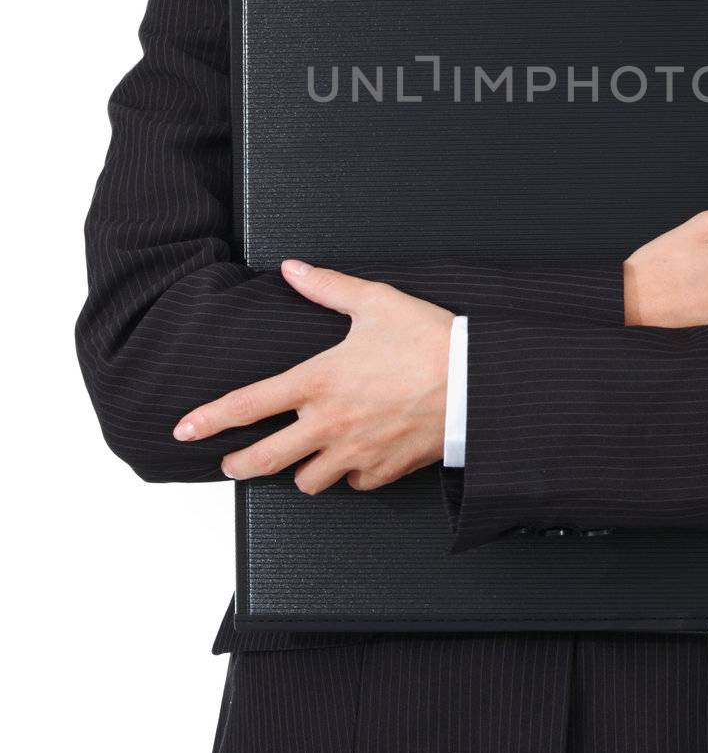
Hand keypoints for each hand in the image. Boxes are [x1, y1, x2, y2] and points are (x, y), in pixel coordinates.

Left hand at [170, 261, 455, 493]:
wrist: (476, 382)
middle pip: (264, 459)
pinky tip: (353, 458)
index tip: (184, 430)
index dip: (209, 419)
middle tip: (230, 462)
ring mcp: (356, 451)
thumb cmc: (428, 338)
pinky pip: (353, 483)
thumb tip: (293, 269)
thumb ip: (327, 288)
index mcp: (319, 380)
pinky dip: (348, 474)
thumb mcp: (375, 301)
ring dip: (299, 471)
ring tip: (301, 457)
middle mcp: (330, 422)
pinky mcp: (384, 469)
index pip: (248, 404)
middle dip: (239, 464)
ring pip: (307, 481)